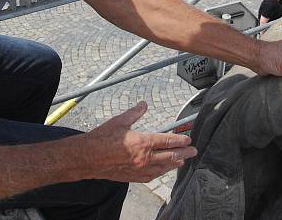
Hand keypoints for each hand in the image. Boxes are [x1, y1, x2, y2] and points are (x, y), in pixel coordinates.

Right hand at [82, 101, 196, 182]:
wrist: (88, 157)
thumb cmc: (102, 139)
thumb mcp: (120, 121)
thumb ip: (134, 113)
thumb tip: (143, 104)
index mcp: (142, 142)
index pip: (167, 141)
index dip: (180, 140)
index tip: (188, 139)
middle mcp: (144, 158)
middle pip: (170, 156)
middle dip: (184, 153)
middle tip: (193, 151)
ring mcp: (139, 169)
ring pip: (163, 168)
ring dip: (175, 163)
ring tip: (182, 161)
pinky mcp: (133, 177)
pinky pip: (153, 176)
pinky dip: (161, 172)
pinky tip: (164, 170)